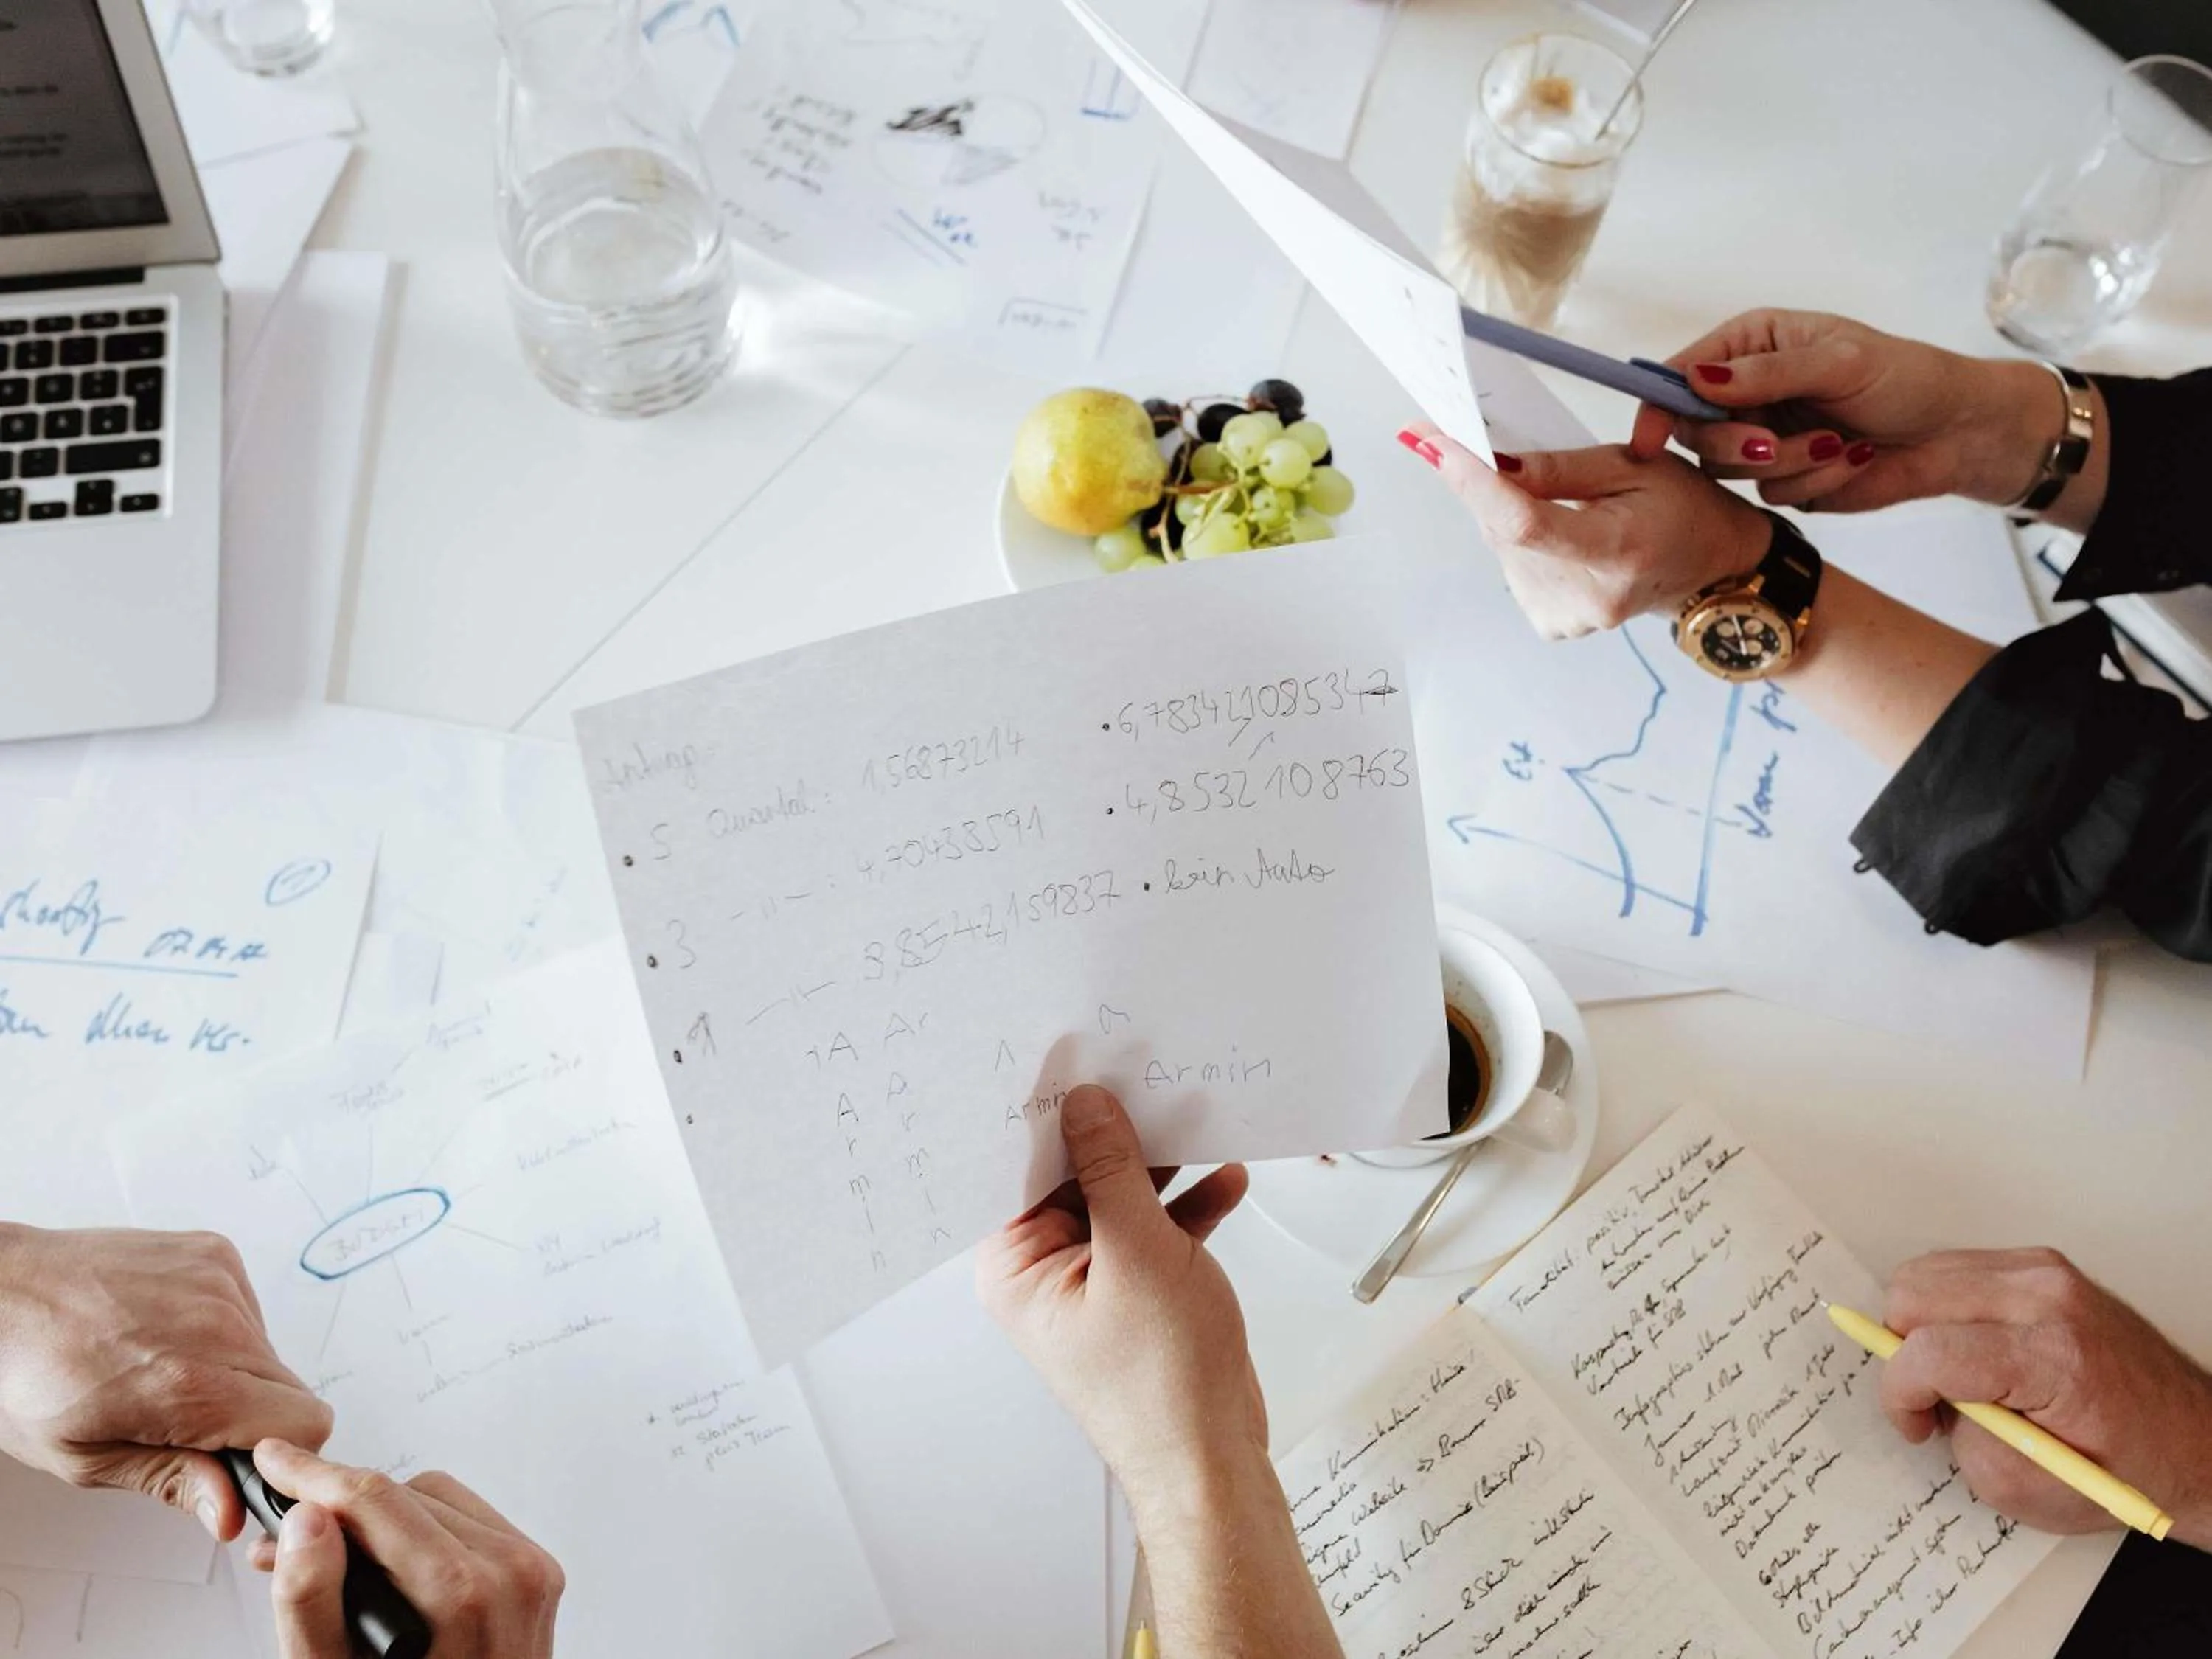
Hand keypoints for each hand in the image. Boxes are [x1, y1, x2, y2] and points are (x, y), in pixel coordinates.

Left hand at [0, 1224, 332, 1537]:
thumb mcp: (83, 1455)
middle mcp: (217, 1325)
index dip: (273, 1454)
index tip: (234, 1461)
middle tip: (188, 1423)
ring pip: (270, 1351)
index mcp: (185, 1383)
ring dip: (234, 1372)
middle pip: (292, 1390)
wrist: (1, 1290)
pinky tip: (167, 1333)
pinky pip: (249, 1309)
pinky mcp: (215, 1254)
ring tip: (165, 1370)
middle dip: (252, 1417)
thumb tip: (229, 1511)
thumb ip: (170, 1480)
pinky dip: (221, 1329)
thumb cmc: (24, 1371)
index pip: (304, 1424)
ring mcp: (219, 1282)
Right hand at [246, 1440, 562, 1658]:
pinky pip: (467, 1523)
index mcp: (468, 1594)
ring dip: (380, 1519)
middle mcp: (513, 1574)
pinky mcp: (534, 1577)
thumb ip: (311, 1601)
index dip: (314, 1475)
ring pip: (438, 1500)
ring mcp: (531, 1574)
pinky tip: (382, 1568)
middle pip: (408, 1493)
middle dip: (338, 1506)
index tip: (273, 1461)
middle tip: (282, 1542)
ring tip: (329, 1567)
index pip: (379, 1500)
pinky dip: (420, 1533)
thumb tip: (305, 1519)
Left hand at [974, 1085, 1256, 1500]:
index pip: (1019, 1170)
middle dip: (1113, 1135)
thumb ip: (1112, 1170)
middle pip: (1072, 1178)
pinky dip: (1187, 1208)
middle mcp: (1044, 1274)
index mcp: (1016, 1267)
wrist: (1213, 1460)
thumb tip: (1087, 1107)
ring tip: (1194, 1121)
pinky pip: (1154, 1232)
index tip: (1072, 1063)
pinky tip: (1224, 1180)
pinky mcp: (1139, 1295)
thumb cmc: (1162, 1384)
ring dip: (1160, 1168)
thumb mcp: (1139, 1250)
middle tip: (1143, 1079)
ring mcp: (1094, 1284)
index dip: (1046, 1117)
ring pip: (1119, 1201)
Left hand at [1400, 426, 1770, 637]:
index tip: (1435, 443)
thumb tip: (1492, 459)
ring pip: (1502, 546)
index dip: (1473, 481)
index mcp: (1617, 551)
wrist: (1709, 567)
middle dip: (1488, 485)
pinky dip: (1522, 540)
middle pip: (1503, 531)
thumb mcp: (1634, 465)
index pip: (1524, 522)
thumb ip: (1560, 467)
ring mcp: (1566, 617)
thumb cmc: (1683, 509)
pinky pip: (1513, 566)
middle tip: (1482, 446)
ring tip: (1560, 500)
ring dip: (1509, 513)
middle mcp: (1587, 597)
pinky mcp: (1551, 623)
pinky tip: (1559, 532)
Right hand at [1625, 309, 2056, 512]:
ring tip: (1838, 443)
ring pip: (1731, 468)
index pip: (1681, 374)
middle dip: (1738, 442)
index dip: (1657, 407)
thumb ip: (1765, 375)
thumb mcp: (1838, 363)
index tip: (1650, 439)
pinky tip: (1850, 460)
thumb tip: (1696, 378)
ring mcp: (1763, 437)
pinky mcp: (1784, 479)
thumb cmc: (1907, 379)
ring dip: (1788, 462)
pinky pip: (1771, 494)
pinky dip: (1813, 482)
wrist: (1957, 433)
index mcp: (1752, 346)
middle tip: (1774, 442)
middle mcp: (1748, 391)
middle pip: (1696, 430)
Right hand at [1882, 1248, 2211, 1545]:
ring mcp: (2046, 1271)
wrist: (2191, 1439)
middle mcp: (2047, 1298)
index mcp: (2052, 1358)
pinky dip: (1947, 1310)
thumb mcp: (2025, 1489)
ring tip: (1957, 1375)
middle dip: (1904, 1353)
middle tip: (1931, 1399)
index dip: (1900, 1393)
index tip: (1913, 1423)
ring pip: (1925, 1274)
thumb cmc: (2124, 1469)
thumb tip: (1924, 1394)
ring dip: (1922, 1328)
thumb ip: (1961, 1440)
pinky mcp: (2042, 1264)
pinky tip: (1976, 1348)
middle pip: (1913, 1294)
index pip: (1930, 1352)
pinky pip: (1956, 1269)